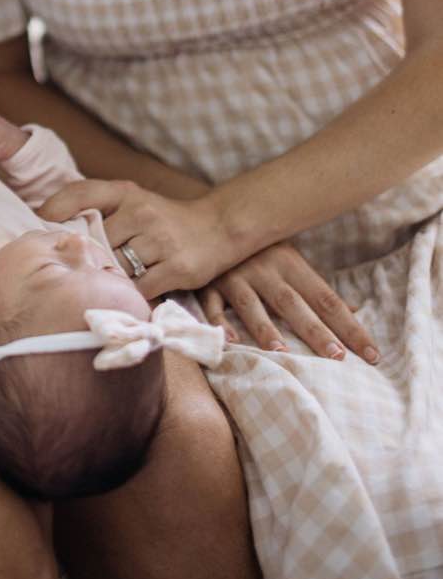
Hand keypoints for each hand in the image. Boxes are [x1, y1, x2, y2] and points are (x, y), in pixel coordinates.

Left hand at [38, 178, 234, 297]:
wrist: (217, 227)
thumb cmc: (163, 218)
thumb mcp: (131, 200)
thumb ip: (95, 205)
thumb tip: (47, 220)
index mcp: (127, 193)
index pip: (83, 193)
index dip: (57, 208)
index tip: (40, 223)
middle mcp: (143, 212)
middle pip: (95, 243)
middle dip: (85, 258)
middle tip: (78, 270)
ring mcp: (161, 240)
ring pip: (116, 269)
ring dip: (109, 280)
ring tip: (107, 284)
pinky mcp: (177, 268)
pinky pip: (140, 290)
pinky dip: (130, 297)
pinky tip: (128, 296)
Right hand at [198, 242, 380, 363]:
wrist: (212, 221)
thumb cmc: (259, 248)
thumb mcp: (290, 261)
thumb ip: (316, 289)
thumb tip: (355, 311)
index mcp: (290, 263)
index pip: (326, 299)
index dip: (349, 326)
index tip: (371, 354)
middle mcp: (265, 268)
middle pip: (293, 303)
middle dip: (315, 330)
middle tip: (337, 357)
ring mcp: (234, 275)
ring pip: (251, 303)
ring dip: (265, 328)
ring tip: (283, 353)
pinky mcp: (208, 282)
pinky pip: (212, 303)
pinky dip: (219, 321)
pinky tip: (230, 341)